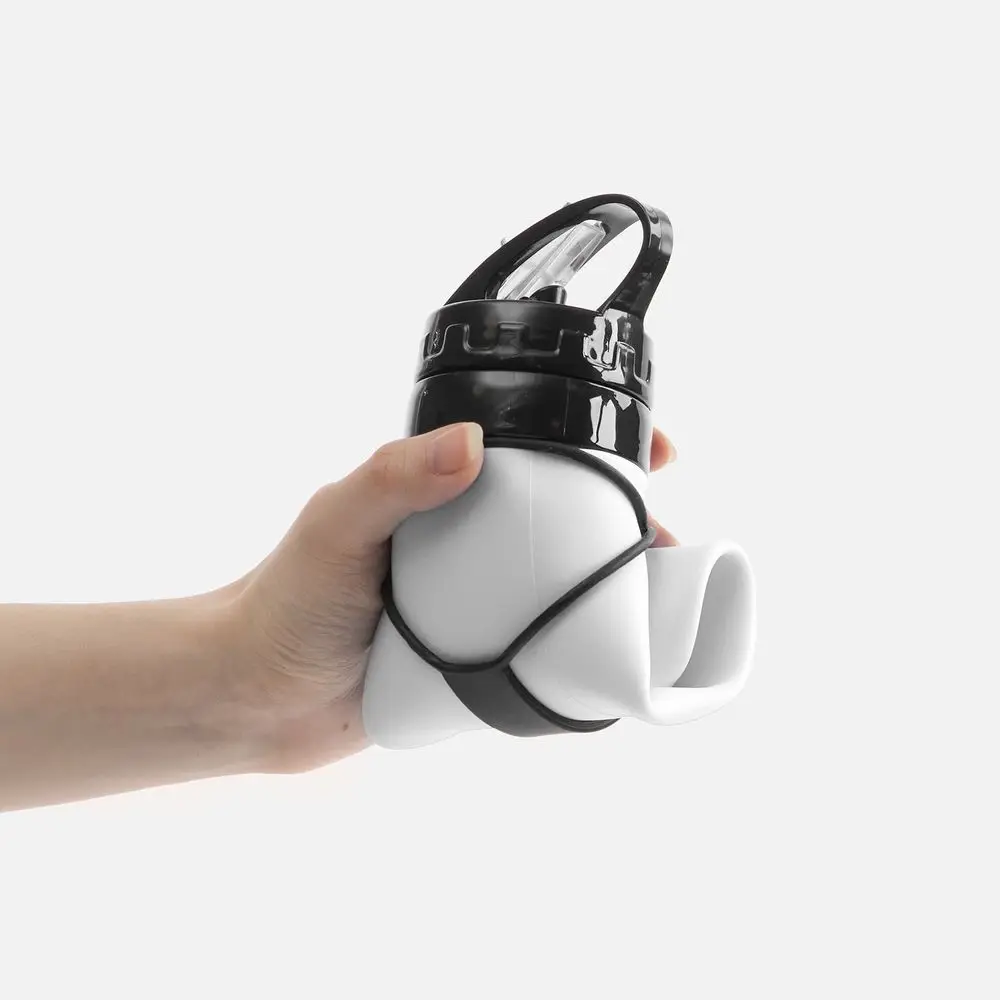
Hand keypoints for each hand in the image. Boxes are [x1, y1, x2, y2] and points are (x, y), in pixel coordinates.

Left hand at [225, 423, 677, 772]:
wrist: (258, 697)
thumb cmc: (286, 600)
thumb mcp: (337, 524)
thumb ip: (394, 478)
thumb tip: (472, 443)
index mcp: (443, 492)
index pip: (533, 450)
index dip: (595, 442)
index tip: (652, 449)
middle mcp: (467, 540)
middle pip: (565, 517)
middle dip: (626, 518)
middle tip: (669, 539)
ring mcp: (475, 600)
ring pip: (562, 581)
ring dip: (613, 584)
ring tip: (661, 599)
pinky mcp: (475, 655)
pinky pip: (541, 640)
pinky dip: (581, 641)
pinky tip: (617, 652)